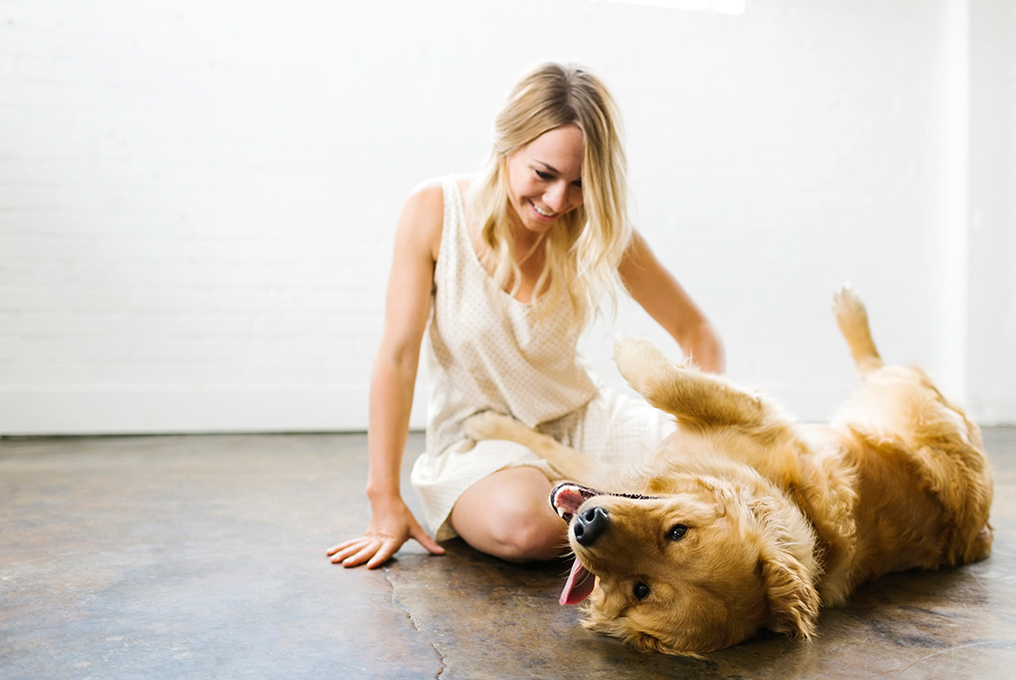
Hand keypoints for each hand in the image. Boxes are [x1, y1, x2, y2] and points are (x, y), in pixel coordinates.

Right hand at [327, 497, 444, 568]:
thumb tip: (442, 552)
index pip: (385, 550)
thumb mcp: (416, 529)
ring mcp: (370, 538)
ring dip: (344, 553)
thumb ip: (427, 542)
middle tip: (346, 565)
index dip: (379, 558)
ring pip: (355, 546)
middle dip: (356, 558)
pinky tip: (330, 553)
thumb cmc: (404, 517)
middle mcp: (379, 539)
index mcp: (392, 539)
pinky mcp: (365, 536)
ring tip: (333, 561)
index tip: (370, 565)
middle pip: (366, 550)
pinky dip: (341, 548)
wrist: (388, 501)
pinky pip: (351, 543)